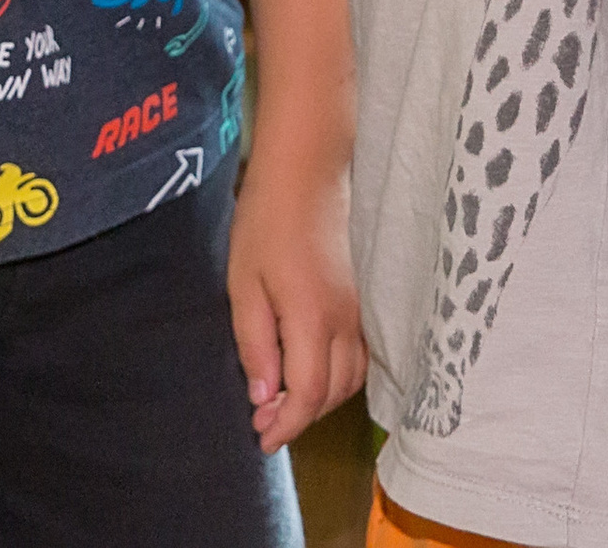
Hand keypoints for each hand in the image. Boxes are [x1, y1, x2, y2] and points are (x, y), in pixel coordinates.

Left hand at [227, 146, 364, 452]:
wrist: (307, 169)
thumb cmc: (267, 220)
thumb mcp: (243, 284)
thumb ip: (254, 345)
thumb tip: (263, 398)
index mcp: (313, 317)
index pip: (309, 395)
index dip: (285, 425)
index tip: (259, 437)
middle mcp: (346, 319)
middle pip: (334, 393)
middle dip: (301, 416)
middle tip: (262, 417)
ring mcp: (360, 307)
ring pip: (352, 376)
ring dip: (321, 397)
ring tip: (283, 395)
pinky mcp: (363, 295)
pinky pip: (359, 353)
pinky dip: (337, 374)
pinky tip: (309, 365)